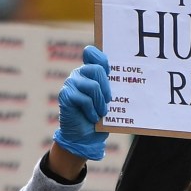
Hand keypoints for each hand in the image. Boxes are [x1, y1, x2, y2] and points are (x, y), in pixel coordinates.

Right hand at [54, 45, 110, 161]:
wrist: (85, 137)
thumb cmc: (99, 116)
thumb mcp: (108, 99)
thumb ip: (110, 85)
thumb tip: (125, 74)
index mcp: (89, 72)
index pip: (92, 54)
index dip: (100, 57)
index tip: (109, 70)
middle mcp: (79, 74)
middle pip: (97, 70)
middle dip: (107, 88)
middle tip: (108, 102)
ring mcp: (70, 83)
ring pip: (93, 86)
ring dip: (100, 103)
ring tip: (101, 113)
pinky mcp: (65, 95)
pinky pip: (84, 99)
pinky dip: (92, 111)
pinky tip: (92, 118)